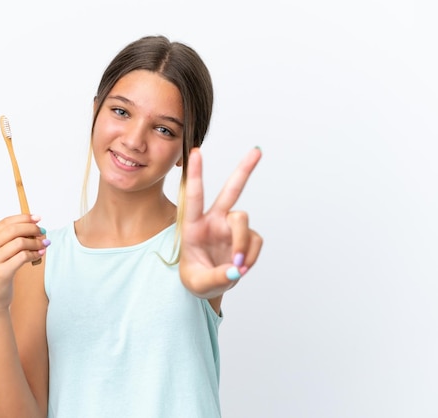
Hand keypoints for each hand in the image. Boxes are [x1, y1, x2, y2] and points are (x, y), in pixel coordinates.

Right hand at [0, 214, 48, 310]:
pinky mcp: (1, 272)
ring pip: (20, 242)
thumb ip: (12, 239)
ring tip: (44, 245)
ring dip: (36, 242)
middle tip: (43, 232)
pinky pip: (23, 256)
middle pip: (14, 230)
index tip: (38, 218)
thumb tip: (34, 225)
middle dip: (32, 229)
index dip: (24, 218)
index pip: (6, 222)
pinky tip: (40, 254)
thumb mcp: (0, 253)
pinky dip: (35, 254)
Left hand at [179, 147, 262, 298]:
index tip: (196, 153)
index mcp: (193, 226)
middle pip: (231, 191)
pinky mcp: (246, 236)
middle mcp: (213, 220)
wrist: (207, 284)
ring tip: (238, 266)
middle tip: (256, 150)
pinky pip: (255, 241)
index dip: (195, 175)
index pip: (194, 197)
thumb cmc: (196, 278)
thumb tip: (236, 269)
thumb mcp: (197, 283)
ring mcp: (230, 227)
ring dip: (242, 244)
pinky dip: (251, 256)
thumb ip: (216, 277)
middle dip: (244, 170)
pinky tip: (242, 266)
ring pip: (243, 221)